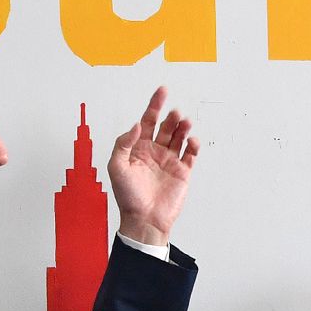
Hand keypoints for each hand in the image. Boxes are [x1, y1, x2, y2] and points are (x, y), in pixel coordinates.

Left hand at [108, 87, 198, 247]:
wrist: (144, 220)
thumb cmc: (128, 197)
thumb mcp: (116, 166)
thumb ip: (124, 143)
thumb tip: (137, 124)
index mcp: (139, 148)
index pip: (148, 121)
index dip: (154, 105)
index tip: (162, 91)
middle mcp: (155, 152)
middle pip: (166, 126)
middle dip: (171, 117)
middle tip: (175, 113)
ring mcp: (170, 161)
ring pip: (179, 136)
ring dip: (183, 127)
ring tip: (184, 122)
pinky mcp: (183, 171)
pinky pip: (191, 153)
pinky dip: (194, 145)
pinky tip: (192, 140)